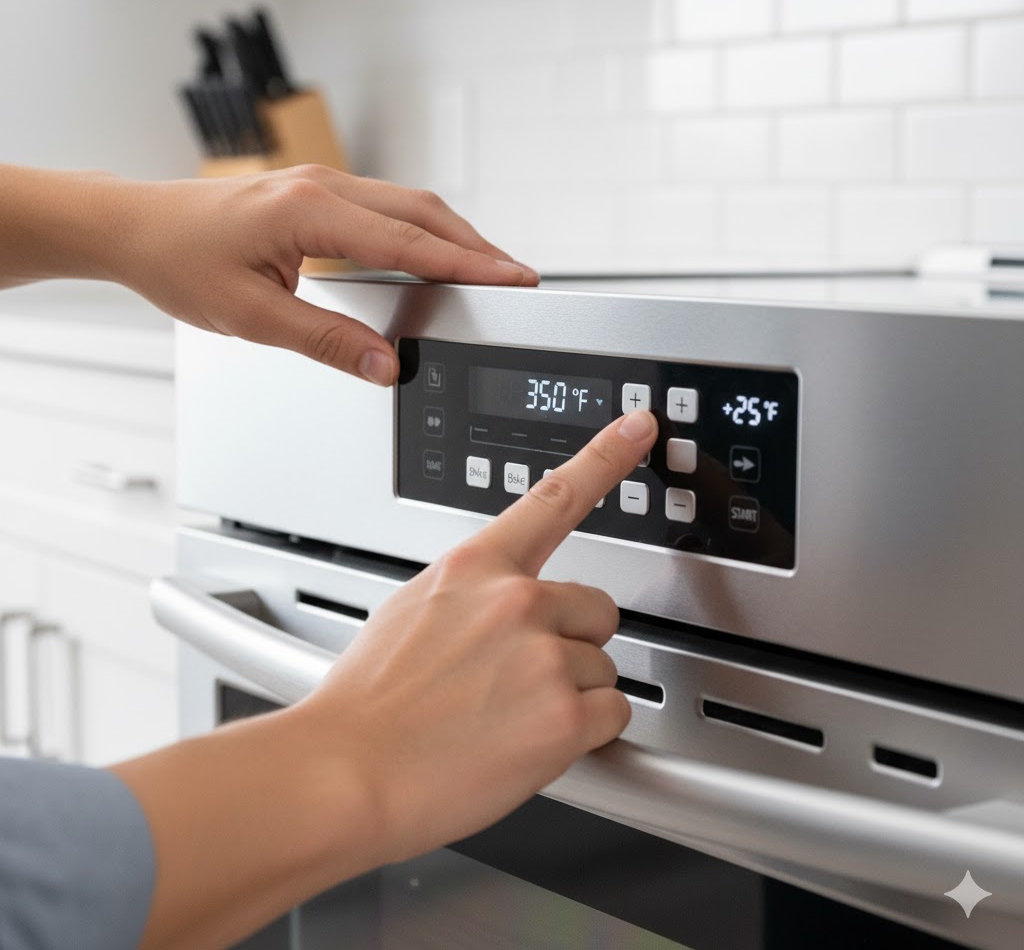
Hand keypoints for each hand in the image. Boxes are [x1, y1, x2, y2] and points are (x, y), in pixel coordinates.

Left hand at [0, 164, 535, 384]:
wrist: (134, 226)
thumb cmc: (179, 260)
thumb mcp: (251, 316)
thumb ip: (325, 341)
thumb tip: (385, 365)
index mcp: (310, 211)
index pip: (409, 241)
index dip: (466, 264)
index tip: (510, 278)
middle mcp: (322, 187)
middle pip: (423, 212)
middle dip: (476, 247)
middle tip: (517, 277)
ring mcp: (320, 185)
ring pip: (409, 205)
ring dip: (453, 236)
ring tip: (487, 270)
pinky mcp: (315, 194)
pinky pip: (386, 207)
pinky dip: (422, 231)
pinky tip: (433, 253)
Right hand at [298, 409, 657, 865]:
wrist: (346, 773)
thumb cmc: (368, 703)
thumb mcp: (411, 612)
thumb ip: (471, 595)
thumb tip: (498, 603)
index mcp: (476, 568)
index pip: (555, 497)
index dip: (607, 456)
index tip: (640, 427)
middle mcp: (517, 602)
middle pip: (596, 609)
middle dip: (573, 641)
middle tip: (521, 677)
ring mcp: (543, 656)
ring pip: (603, 668)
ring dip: (571, 694)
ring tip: (508, 717)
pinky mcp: (563, 716)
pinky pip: (612, 715)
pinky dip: (584, 733)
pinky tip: (529, 741)